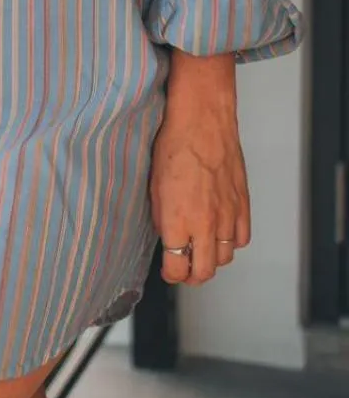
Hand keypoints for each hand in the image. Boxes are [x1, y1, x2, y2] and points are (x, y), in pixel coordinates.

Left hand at [149, 81, 250, 285]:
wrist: (202, 121)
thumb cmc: (174, 145)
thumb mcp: (154, 185)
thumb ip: (162, 218)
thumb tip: (167, 236)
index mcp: (178, 221)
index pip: (177, 268)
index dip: (170, 274)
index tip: (167, 271)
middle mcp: (205, 224)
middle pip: (204, 272)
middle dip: (191, 275)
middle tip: (184, 269)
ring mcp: (227, 216)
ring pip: (225, 258)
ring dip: (212, 260)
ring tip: (201, 250)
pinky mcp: (242, 205)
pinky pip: (241, 238)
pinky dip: (231, 242)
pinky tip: (221, 233)